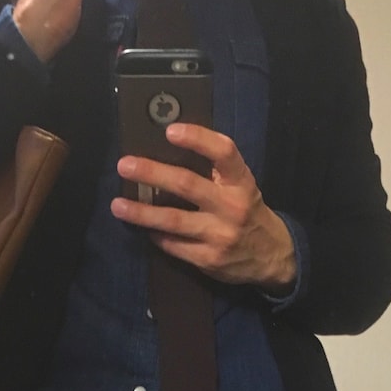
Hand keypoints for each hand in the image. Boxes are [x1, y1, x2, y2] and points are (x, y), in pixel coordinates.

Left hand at [111, 123, 296, 292]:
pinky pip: (174, 246)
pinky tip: (144, 229)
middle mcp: (231, 206)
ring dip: (141, 213)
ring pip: (173, 221)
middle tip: (125, 165)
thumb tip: (167, 154)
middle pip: (187, 185)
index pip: (223, 152)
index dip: (198, 138)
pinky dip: (156, 236)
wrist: (272, 256)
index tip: (170, 131)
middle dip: (153, 173)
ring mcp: (220, 235)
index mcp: (241, 182)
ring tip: (117, 205)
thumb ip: (214, 172)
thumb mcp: (241, 186)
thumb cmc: (247, 212)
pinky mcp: (208, 259)